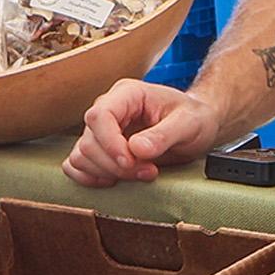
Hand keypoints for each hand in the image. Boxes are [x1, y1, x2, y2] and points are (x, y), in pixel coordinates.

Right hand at [62, 80, 222, 186]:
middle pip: (90, 141)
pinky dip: (90, 178)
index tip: (131, 162)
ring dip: (108, 173)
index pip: (99, 115)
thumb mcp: (189, 124)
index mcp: (128, 94)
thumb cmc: (195, 118)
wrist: (198, 127)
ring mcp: (101, 130)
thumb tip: (137, 149)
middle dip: (117, 165)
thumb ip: (165, 134)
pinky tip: (115, 180)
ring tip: (142, 173)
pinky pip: (76, 165)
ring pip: (81, 156)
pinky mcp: (99, 148)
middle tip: (149, 171)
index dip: (110, 143)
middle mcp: (109, 108)